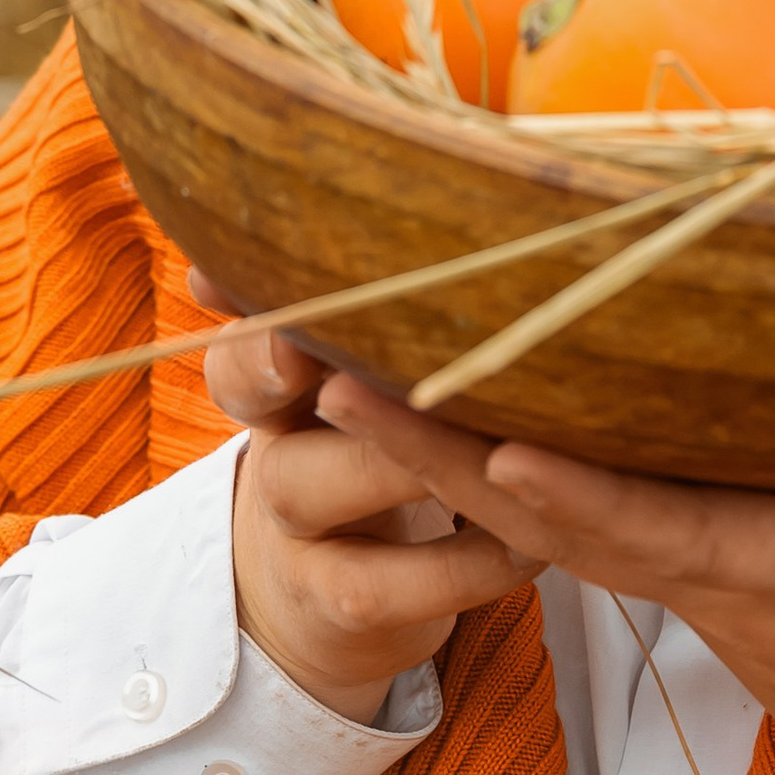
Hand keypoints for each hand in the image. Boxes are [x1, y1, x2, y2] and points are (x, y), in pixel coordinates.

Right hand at [195, 270, 530, 723]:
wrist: (339, 596)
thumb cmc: (380, 452)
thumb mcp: (372, 381)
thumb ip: (395, 310)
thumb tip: (451, 170)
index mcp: (284, 375)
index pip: (244, 323)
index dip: (256, 299)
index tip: (255, 272)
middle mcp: (272, 443)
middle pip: (258, 388)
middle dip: (311, 353)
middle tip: (386, 334)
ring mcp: (294, 529)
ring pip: (320, 483)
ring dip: (403, 455)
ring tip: (492, 435)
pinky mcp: (338, 604)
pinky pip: (390, 585)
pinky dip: (464, 562)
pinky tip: (530, 543)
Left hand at [314, 357, 774, 774]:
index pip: (669, 534)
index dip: (575, 493)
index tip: (489, 439)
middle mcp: (727, 576)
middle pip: (554, 514)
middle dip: (438, 445)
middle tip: (323, 367)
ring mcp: (695, 582)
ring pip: (533, 515)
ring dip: (427, 447)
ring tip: (319, 366)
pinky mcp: (686, 576)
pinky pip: (561, 521)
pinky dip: (477, 470)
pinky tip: (406, 404)